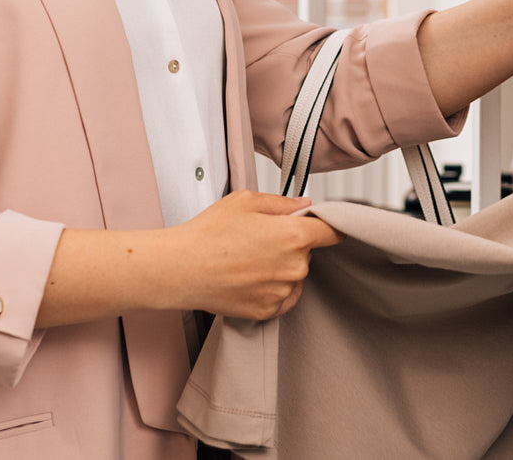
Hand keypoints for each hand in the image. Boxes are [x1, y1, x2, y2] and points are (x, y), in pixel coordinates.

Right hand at [168, 190, 342, 319]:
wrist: (180, 269)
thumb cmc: (208, 234)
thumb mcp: (246, 201)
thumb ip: (282, 203)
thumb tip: (303, 206)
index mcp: (294, 235)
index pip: (333, 231)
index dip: (332, 226)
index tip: (330, 227)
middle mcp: (294, 267)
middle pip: (308, 253)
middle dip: (291, 245)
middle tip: (260, 240)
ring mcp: (282, 292)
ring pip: (294, 276)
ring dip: (281, 269)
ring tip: (248, 260)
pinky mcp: (268, 311)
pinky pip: (282, 298)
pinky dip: (271, 289)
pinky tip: (249, 278)